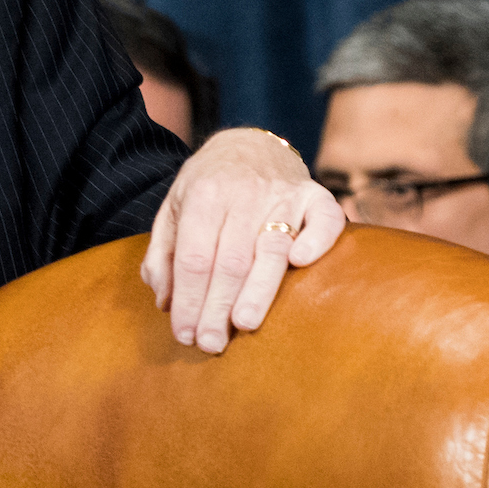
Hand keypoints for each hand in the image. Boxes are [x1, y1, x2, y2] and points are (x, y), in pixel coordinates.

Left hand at [141, 128, 345, 353]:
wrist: (249, 144)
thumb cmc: (209, 186)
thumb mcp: (174, 208)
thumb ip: (163, 253)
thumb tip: (165, 302)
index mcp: (204, 194)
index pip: (195, 258)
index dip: (189, 300)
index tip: (184, 335)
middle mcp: (244, 193)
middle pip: (231, 260)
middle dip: (218, 307)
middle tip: (210, 343)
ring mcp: (283, 194)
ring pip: (272, 248)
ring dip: (258, 290)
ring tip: (244, 324)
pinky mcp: (315, 195)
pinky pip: (324, 219)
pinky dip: (317, 240)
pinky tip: (301, 263)